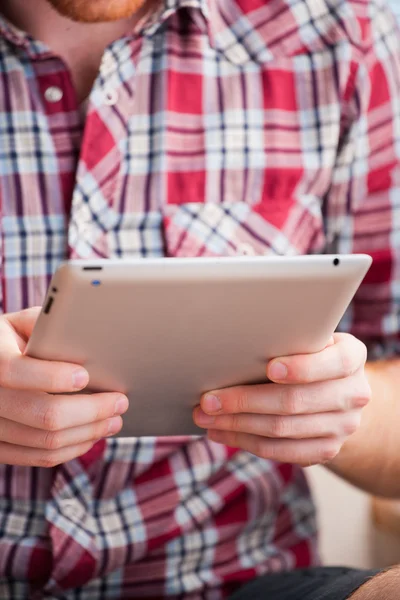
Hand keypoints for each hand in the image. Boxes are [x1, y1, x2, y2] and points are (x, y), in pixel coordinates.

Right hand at [0, 307, 127, 466]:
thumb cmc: (12, 339)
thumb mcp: (22, 323)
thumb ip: (48, 326)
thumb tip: (90, 336)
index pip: (14, 371)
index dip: (52, 376)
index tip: (85, 376)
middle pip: (44, 414)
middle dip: (91, 410)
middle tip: (120, 402)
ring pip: (46, 441)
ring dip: (89, 432)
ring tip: (114, 420)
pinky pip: (39, 457)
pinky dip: (72, 449)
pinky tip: (91, 435)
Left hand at [193, 333, 370, 465]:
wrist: (340, 393)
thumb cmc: (311, 356)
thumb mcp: (311, 340)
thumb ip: (290, 339)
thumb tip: (238, 342)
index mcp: (352, 357)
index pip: (334, 363)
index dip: (303, 368)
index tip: (271, 368)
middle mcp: (354, 394)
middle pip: (294, 401)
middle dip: (245, 401)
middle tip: (208, 400)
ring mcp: (342, 427)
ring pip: (281, 430)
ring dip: (237, 425)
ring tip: (205, 418)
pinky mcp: (326, 451)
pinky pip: (281, 451)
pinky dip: (246, 442)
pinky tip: (221, 433)